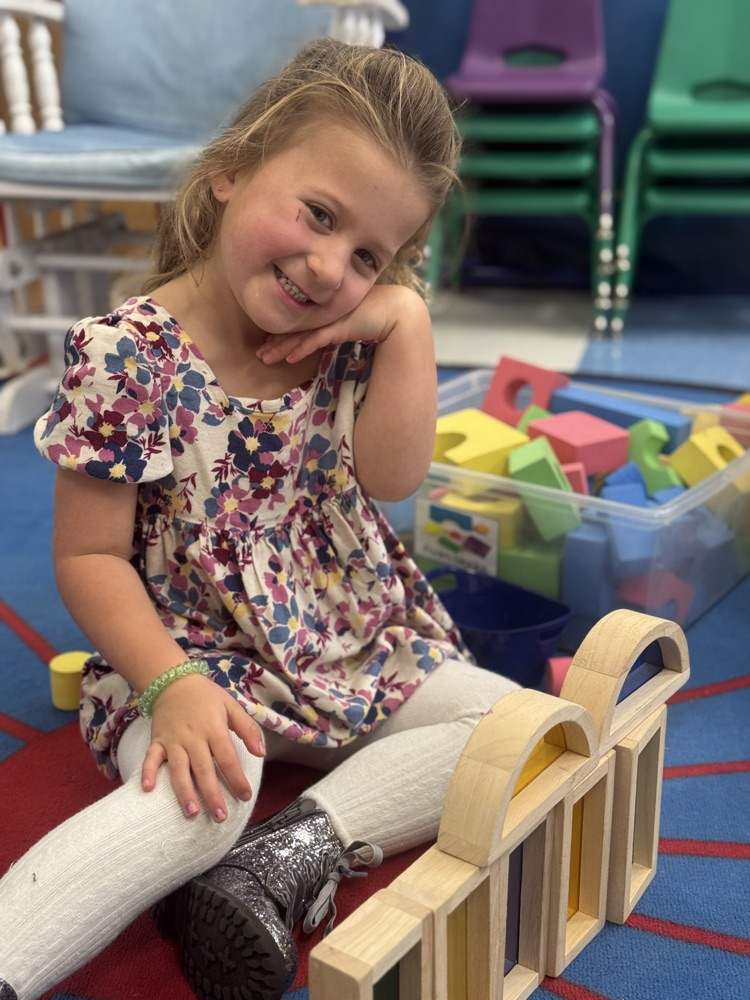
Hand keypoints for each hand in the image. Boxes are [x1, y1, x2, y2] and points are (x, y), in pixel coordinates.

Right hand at [141, 673, 265, 821]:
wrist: (174, 681)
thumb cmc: (207, 697)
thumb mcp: (232, 706)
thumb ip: (248, 729)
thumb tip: (261, 753)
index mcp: (214, 729)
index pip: (228, 758)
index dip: (237, 778)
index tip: (245, 796)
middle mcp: (193, 737)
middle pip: (203, 769)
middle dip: (212, 794)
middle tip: (220, 817)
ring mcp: (173, 740)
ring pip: (178, 769)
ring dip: (184, 791)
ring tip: (192, 812)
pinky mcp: (157, 741)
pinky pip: (150, 758)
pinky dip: (147, 772)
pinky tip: (147, 789)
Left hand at [255, 284, 426, 365]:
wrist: (398, 310)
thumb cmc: (376, 316)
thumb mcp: (350, 322)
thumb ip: (335, 330)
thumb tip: (321, 340)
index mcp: (325, 310)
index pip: (299, 323)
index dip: (282, 333)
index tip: (267, 343)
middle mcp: (324, 312)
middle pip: (295, 328)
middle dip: (275, 342)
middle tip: (258, 353)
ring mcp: (331, 318)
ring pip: (301, 334)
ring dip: (282, 347)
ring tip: (265, 357)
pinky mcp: (340, 325)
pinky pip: (317, 339)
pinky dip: (303, 348)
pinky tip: (290, 357)